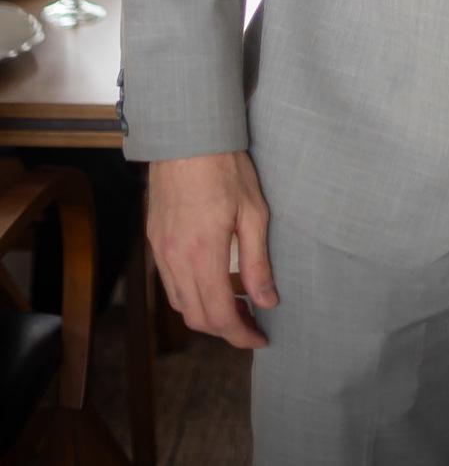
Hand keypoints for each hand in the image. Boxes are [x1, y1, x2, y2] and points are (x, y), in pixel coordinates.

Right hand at [147, 151, 275, 349]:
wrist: (187, 136)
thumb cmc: (226, 168)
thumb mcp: (253, 213)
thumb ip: (257, 262)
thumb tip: (267, 301)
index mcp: (202, 255)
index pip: (220, 315)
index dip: (241, 335)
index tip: (260, 339)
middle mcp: (175, 259)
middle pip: (197, 317)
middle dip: (226, 329)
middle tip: (253, 323)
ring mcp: (159, 251)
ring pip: (180, 304)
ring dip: (207, 314)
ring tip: (237, 305)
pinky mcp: (154, 240)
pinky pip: (169, 283)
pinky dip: (190, 294)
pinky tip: (213, 282)